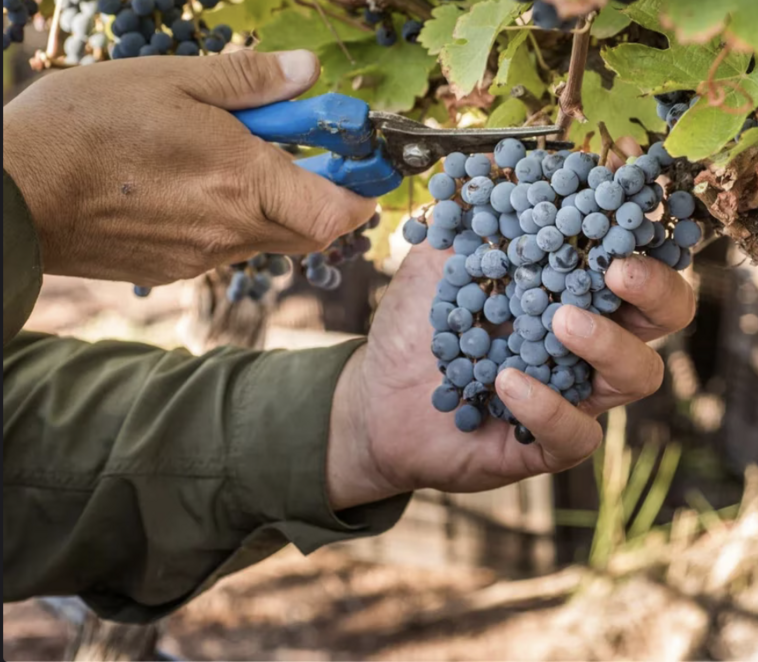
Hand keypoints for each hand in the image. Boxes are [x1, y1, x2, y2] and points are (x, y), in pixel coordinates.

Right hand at [2, 50, 375, 285]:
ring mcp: (204, 257)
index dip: (362, 192)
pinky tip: (186, 186)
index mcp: (244, 182)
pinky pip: (223, 247)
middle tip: (305, 156)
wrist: (16, 193)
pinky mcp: (174, 271)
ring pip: (266, 237)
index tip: (364, 167)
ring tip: (226, 159)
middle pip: (311, 231)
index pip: (337, 210)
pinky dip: (227, 219)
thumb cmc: (87, 127)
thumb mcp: (173, 80)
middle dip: (322, 197)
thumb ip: (250, 80)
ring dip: (269, 204)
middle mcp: (234, 230)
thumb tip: (306, 72)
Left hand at [325, 244, 695, 508]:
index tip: (629, 207)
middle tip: (618, 269)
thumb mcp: (442, 257)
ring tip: (560, 320)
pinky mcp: (548, 442)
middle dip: (655, 288)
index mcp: (577, 284)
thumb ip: (476, 214)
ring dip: (607, 343)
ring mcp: (577, 393)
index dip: (648, 233)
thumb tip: (506, 157)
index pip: (638, 255)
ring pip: (636, 375)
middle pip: (664, 315)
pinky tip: (509, 382)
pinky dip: (549, 407)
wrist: (376, 398)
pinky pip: (576, 434)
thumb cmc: (421, 323)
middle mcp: (592, 338)